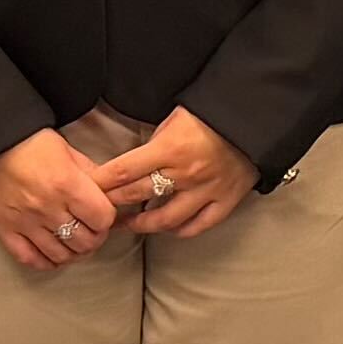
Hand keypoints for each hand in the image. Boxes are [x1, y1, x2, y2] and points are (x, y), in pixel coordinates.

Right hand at [0, 129, 124, 280]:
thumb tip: (107, 192)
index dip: (107, 219)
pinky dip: (45, 262)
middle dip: (94, 238)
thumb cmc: (25, 141)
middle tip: (91, 231)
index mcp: (66, 183)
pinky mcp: (4, 229)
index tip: (102, 215)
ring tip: (74, 243)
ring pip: (61, 254)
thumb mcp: (66, 149)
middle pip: (85, 241)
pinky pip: (30, 258)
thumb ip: (88, 173)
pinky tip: (52, 255)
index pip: (102, 218)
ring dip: (73, 252)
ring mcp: (25, 222)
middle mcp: (47, 207)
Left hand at [88, 107, 259, 247]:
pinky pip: (198, 225)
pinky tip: (167, 229)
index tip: (86, 189)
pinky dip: (179, 231)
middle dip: (113, 204)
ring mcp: (206, 191)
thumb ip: (154, 143)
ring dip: (141, 224)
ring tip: (128, 225)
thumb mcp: (175, 119)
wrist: (256, 117)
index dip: (100, 183)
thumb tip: (132, 164)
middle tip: (97, 210)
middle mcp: (185, 174)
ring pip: (165, 219)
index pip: (123, 171)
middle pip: (137, 195)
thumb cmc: (212, 112)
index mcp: (170, 148)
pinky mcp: (225, 201)